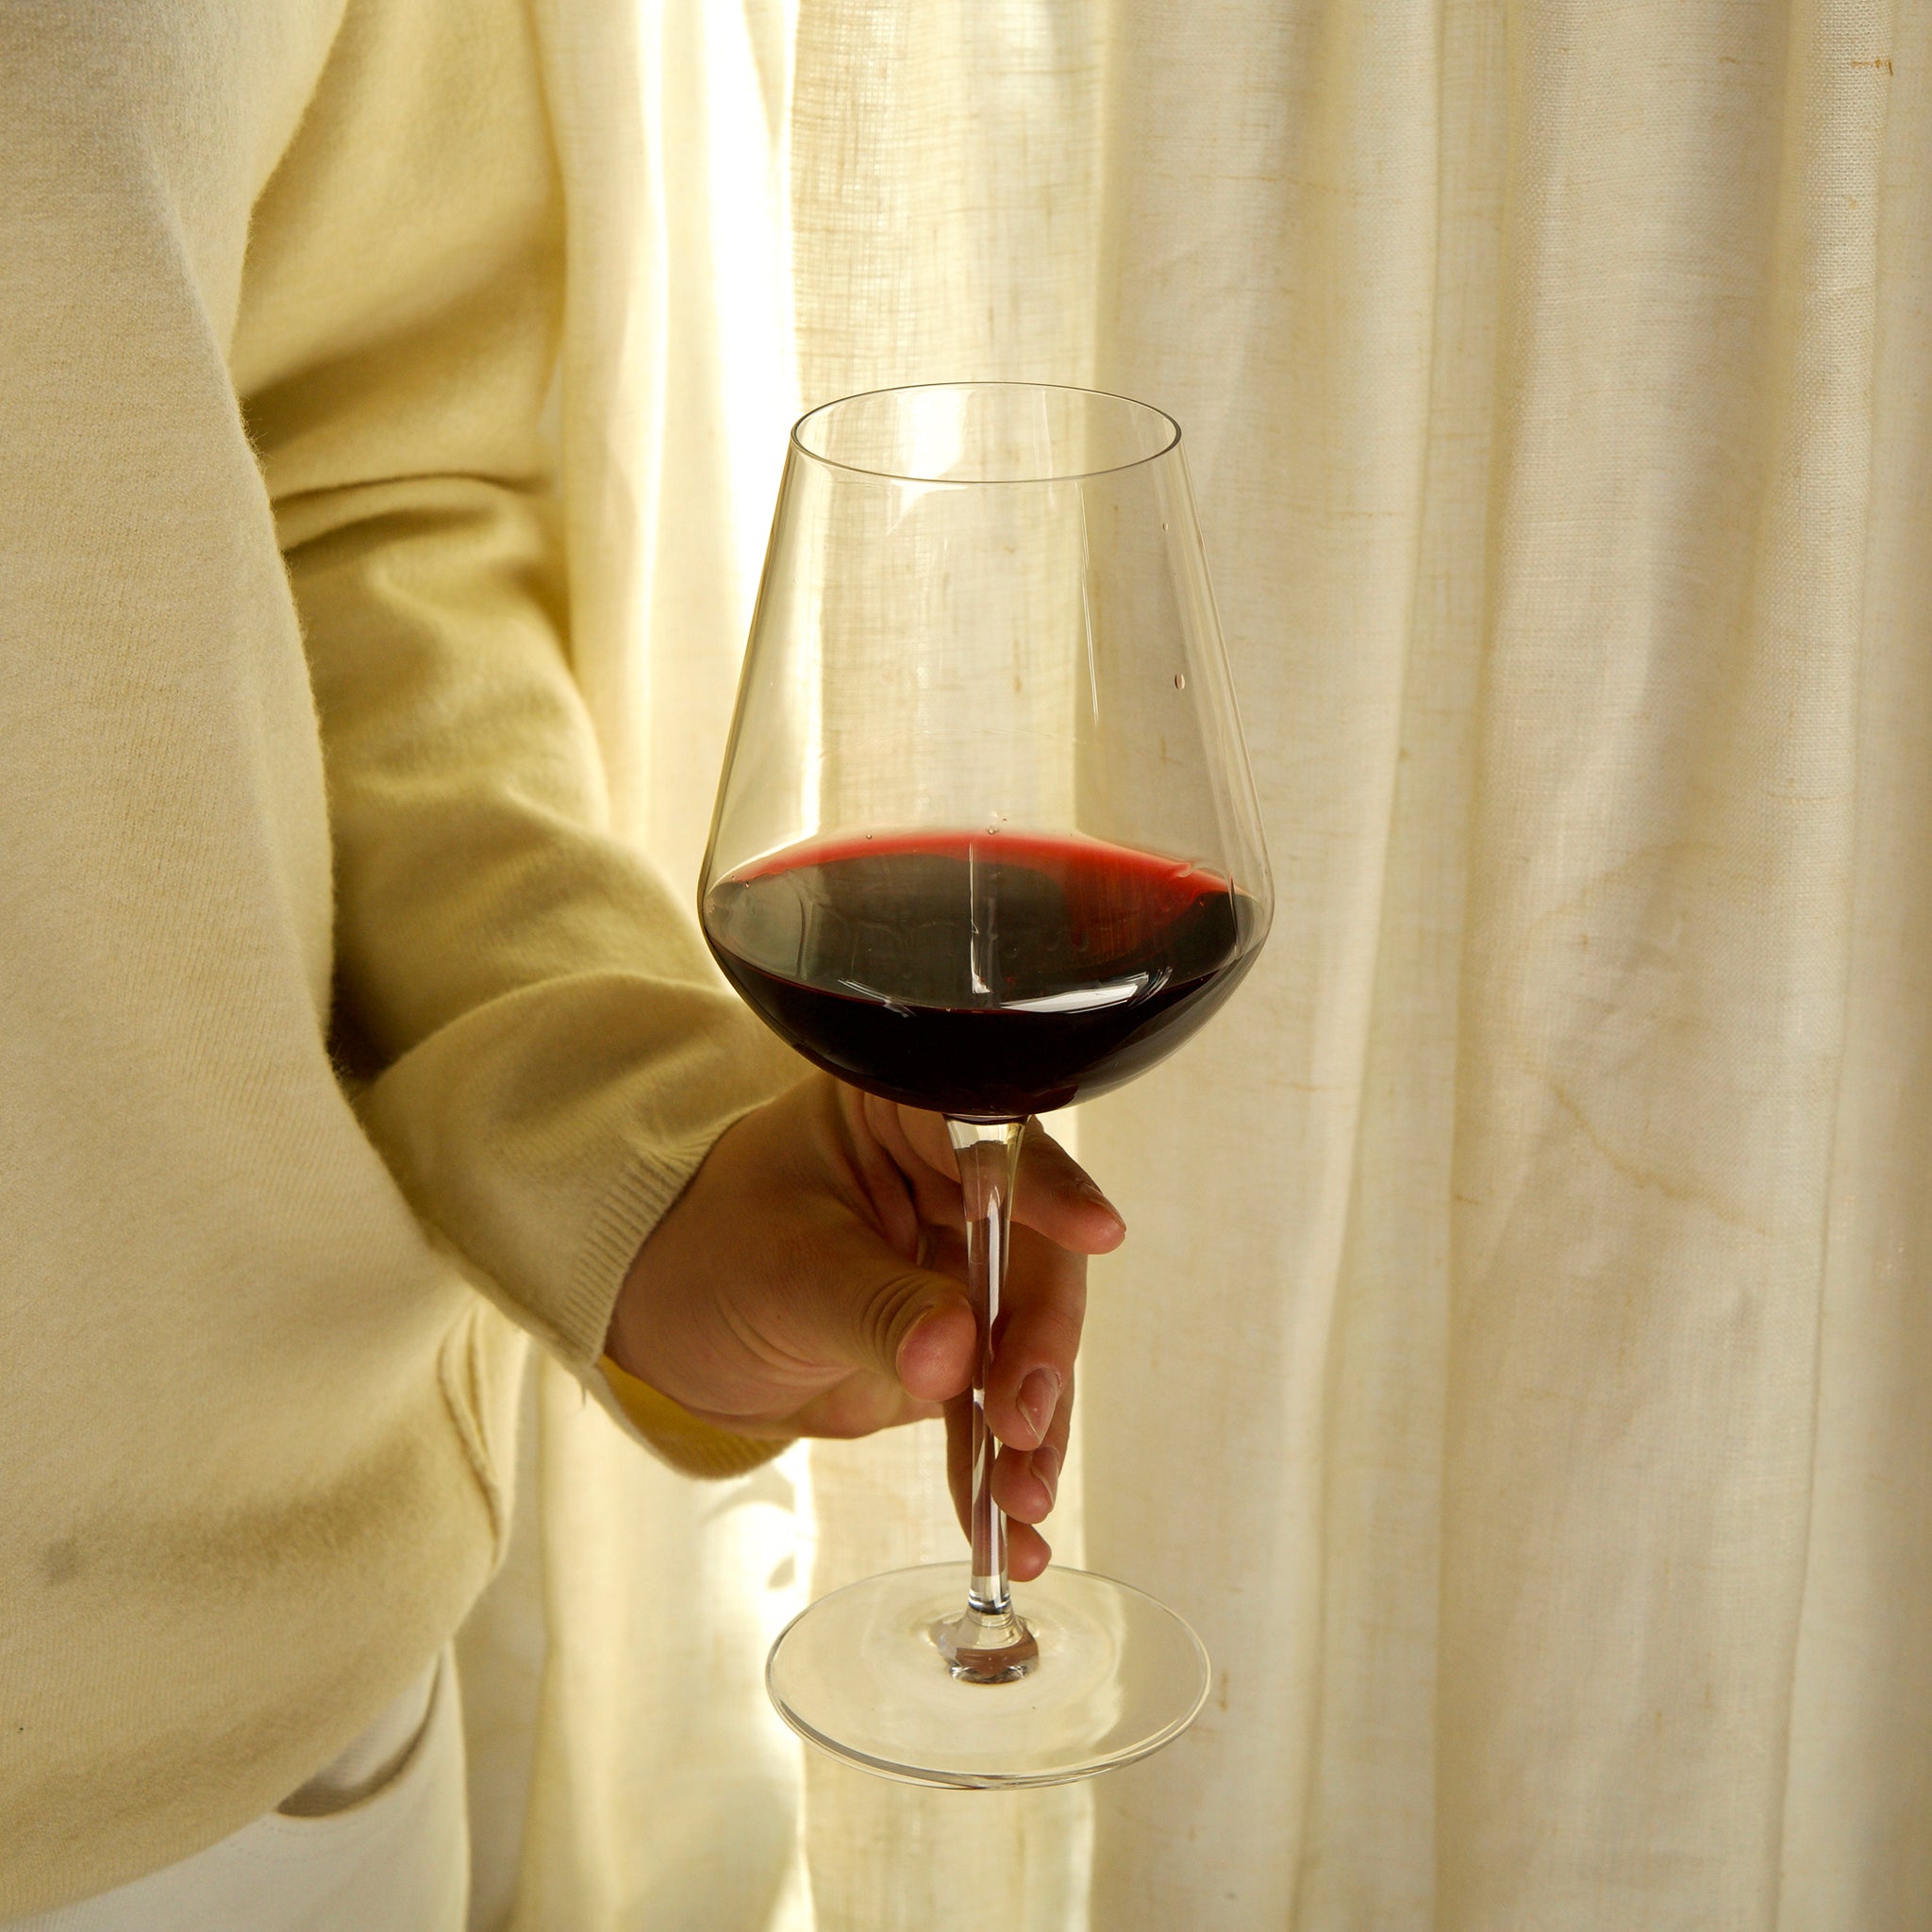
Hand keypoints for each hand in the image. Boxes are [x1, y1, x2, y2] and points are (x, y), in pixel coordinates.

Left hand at [606, 1072, 1123, 1579]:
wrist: (662, 1327)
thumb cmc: (707, 1255)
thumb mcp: (787, 1274)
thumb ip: (877, 1308)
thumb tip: (956, 1353)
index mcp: (907, 1119)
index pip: (997, 1141)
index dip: (1050, 1187)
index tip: (1095, 1232)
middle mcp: (952, 1186)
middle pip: (1034, 1257)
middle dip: (1039, 1347)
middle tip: (1022, 1417)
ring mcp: (961, 1270)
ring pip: (1025, 1342)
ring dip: (1031, 1428)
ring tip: (1022, 1501)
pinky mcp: (955, 1347)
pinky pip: (992, 1405)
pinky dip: (998, 1468)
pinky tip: (1009, 1534)